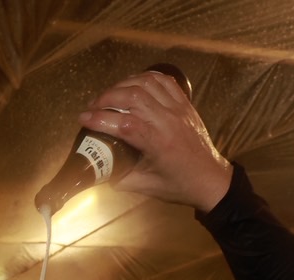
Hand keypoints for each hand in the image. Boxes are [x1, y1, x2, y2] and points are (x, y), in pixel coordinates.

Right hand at [79, 70, 233, 211]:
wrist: (211, 179)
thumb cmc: (179, 185)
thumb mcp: (145, 187)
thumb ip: (118, 177)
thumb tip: (96, 168)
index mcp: (158, 144)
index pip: (125, 124)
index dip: (100, 119)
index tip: (82, 119)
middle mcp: (168, 121)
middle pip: (132, 96)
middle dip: (106, 97)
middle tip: (92, 106)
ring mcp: (178, 108)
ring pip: (145, 84)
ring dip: (122, 85)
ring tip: (108, 96)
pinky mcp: (184, 103)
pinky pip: (162, 81)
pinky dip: (142, 78)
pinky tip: (130, 85)